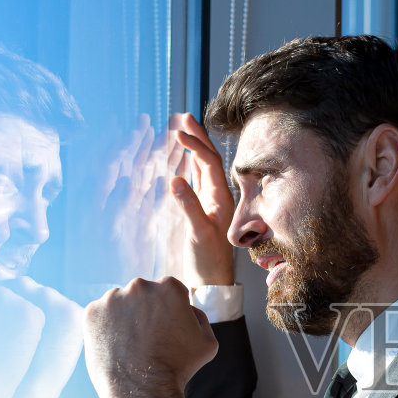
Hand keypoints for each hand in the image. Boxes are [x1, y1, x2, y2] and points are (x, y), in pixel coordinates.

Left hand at [84, 275, 218, 397]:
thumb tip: (186, 307)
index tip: (166, 330)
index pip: (169, 292)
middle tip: (148, 339)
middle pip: (143, 294)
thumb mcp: (207, 341)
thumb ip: (198, 316)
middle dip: (146, 312)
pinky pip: (101, 315)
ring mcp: (113, 298)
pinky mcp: (92, 313)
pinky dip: (106, 328)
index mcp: (169, 287)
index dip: (169, 312)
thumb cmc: (179, 368)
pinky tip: (117, 346)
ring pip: (120, 303)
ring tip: (131, 345)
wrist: (144, 391)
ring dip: (125, 317)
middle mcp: (139, 286)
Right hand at [164, 113, 235, 286]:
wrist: (211, 280)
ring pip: (202, 166)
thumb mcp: (198, 233)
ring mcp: (210, 200)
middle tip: (184, 116)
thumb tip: (175, 179)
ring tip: (182, 128)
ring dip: (193, 147)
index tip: (179, 133)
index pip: (209, 162)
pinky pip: (197, 178)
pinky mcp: (202, 207)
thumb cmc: (208, 260)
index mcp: (222, 197)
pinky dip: (190, 163)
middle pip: (209, 158)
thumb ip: (188, 206)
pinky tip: (184, 156)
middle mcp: (219, 195)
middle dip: (197, 137)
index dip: (195, 145)